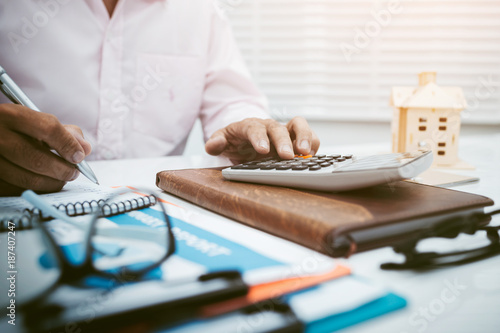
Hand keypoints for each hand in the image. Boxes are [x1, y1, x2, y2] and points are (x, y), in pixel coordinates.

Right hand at [0, 104, 90, 195]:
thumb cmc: (16, 129)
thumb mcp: (36, 121)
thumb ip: (64, 132)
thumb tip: (85, 149)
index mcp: (11, 116)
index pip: (48, 129)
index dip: (69, 145)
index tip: (80, 156)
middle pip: (37, 158)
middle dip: (63, 170)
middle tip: (74, 173)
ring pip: (27, 178)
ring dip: (52, 183)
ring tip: (61, 179)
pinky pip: (16, 189)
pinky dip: (36, 189)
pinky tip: (43, 183)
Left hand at [205, 116, 319, 161]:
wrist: (246, 138)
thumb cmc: (235, 140)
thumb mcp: (222, 142)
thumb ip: (215, 143)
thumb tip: (212, 145)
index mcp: (250, 126)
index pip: (254, 128)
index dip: (259, 138)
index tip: (263, 150)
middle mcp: (269, 126)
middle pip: (278, 128)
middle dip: (283, 141)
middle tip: (287, 155)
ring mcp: (284, 130)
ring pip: (299, 125)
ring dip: (304, 138)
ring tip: (306, 152)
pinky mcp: (296, 138)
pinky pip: (309, 135)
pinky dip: (313, 144)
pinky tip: (311, 156)